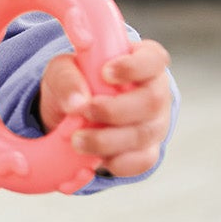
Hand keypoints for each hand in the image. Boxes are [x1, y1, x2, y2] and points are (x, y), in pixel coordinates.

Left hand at [37, 39, 172, 179]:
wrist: (74, 115)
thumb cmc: (77, 82)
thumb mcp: (63, 70)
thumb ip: (67, 79)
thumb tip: (76, 103)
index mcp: (143, 61)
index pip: (153, 59)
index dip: (134, 67)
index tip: (105, 73)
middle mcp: (156, 92)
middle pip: (152, 101)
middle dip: (115, 109)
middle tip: (85, 111)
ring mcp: (156, 124)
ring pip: (143, 134)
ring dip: (107, 140)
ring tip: (77, 140)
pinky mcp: (148, 151)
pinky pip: (141, 161)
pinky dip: (116, 161)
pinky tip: (93, 157)